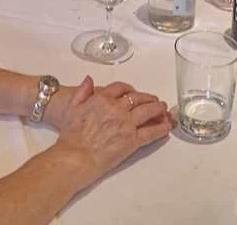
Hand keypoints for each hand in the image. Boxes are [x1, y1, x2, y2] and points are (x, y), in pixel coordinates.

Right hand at [51, 76, 171, 188]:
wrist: (75, 156)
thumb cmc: (71, 134)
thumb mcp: (72, 107)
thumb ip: (82, 91)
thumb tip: (89, 79)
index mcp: (103, 98)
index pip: (121, 88)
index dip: (130, 89)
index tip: (133, 92)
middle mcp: (117, 108)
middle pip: (138, 98)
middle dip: (148, 98)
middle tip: (154, 100)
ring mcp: (127, 123)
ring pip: (148, 111)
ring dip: (158, 109)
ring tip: (164, 110)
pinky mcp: (132, 140)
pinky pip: (150, 132)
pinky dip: (160, 129)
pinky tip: (166, 128)